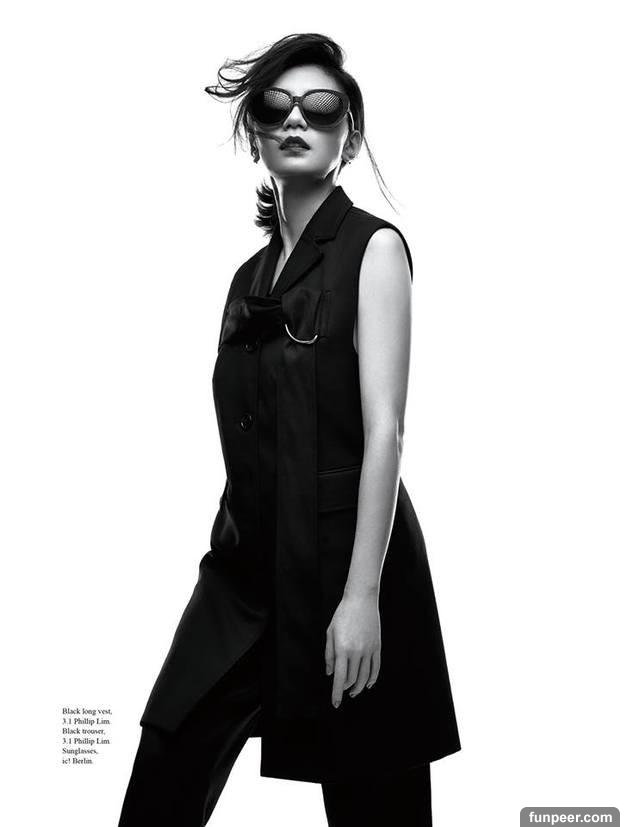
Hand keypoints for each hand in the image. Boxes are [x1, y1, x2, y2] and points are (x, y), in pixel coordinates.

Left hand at [325, 590, 380, 707]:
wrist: (361, 600)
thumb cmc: (342, 615)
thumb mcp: (330, 633)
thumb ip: (329, 654)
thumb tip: (330, 673)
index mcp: (342, 649)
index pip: (339, 678)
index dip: (336, 693)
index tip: (335, 704)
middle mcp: (356, 652)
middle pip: (351, 679)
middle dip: (345, 688)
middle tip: (342, 691)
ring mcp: (368, 650)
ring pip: (364, 676)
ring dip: (358, 687)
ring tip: (353, 692)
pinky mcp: (377, 647)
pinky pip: (376, 668)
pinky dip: (372, 679)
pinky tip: (367, 684)